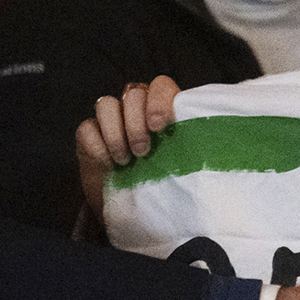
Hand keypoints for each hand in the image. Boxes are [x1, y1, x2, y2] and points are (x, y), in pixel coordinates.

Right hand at [73, 75, 181, 204]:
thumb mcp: (184, 167)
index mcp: (162, 110)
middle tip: (142, 152)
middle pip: (132, 93)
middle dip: (136, 123)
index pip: (160, 86)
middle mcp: (135, 109)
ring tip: (124, 160)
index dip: (159, 100)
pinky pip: (86, 128)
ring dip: (115, 132)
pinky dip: (97, 146)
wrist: (136, 213)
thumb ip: (193, 149)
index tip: (159, 126)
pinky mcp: (89, 136)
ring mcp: (110, 121)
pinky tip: (108, 165)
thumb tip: (212, 148)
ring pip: (106, 104)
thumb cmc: (165, 186)